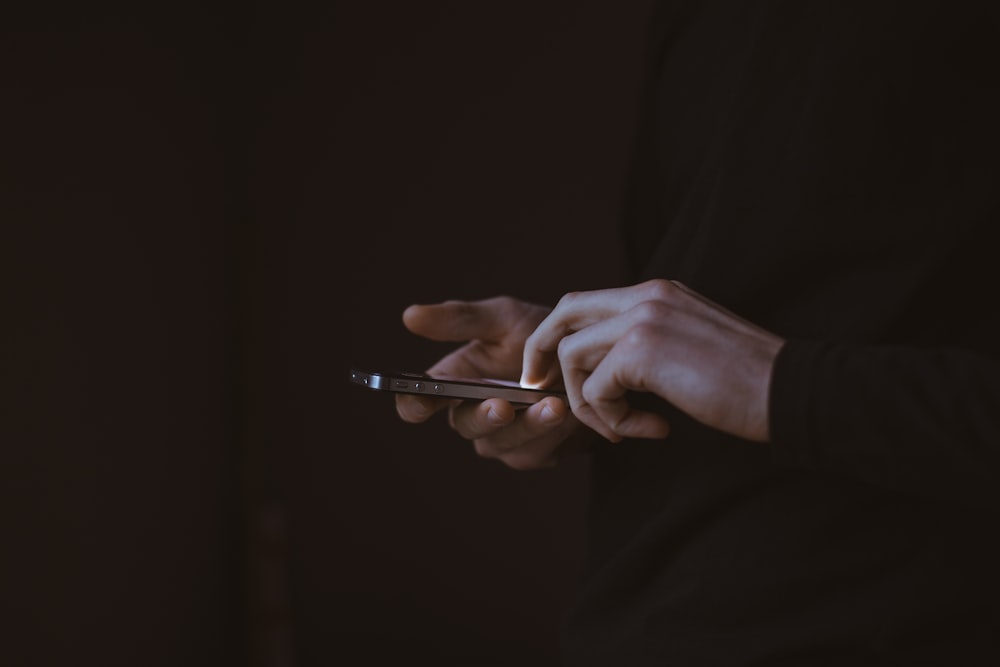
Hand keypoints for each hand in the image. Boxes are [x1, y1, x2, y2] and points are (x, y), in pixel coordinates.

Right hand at [396, 296, 586, 469]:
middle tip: (502, 406)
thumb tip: (410, 315)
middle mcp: (472, 414)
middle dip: (484, 417)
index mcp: (454, 382)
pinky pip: (535, 453)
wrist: (591, 357)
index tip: (420, 402)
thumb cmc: (540, 334)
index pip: (419, 402)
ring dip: (528, 426)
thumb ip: (461, 319)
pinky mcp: (533, 453)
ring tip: (553, 405)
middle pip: (465, 426)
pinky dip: (552, 434)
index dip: (414, 405)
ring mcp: (502, 438)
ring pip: (502, 444)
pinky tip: (569, 413)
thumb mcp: (504, 318)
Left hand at [520, 279, 784, 442]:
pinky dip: (612, 419)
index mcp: (657, 292)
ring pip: (572, 355)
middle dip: (541, 353)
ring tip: (622, 428)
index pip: (585, 303)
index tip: (550, 372)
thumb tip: (606, 371)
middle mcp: (646, 296)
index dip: (558, 336)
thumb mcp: (689, 347)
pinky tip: (651, 429)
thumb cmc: (747, 382)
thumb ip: (648, 344)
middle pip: (564, 313)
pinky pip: (596, 389)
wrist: (789, 391)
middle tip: (539, 389)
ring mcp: (643, 318)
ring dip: (588, 402)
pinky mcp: (643, 350)